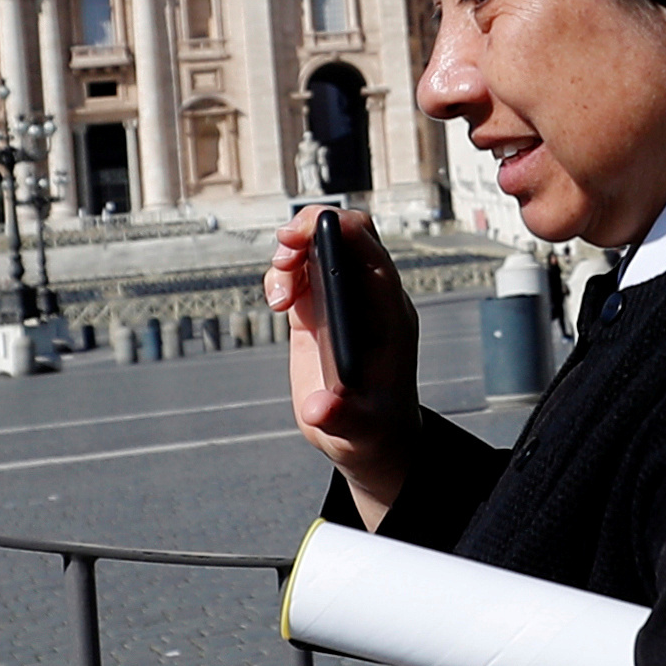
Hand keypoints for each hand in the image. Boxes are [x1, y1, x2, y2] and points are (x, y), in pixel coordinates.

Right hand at [261, 207, 419, 522]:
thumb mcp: (359, 430)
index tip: (304, 238)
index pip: (371, 253)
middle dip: (312, 229)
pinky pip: (301, 272)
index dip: (340, 232)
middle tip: (284, 253)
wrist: (365, 436)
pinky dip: (282, 275)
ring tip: (278, 297)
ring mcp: (343, 300)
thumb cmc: (371, 429)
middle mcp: (368, 299)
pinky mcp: (318, 310)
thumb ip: (341, 418)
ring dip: (292, 255)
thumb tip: (319, 409)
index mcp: (388, 314)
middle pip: (348, 233)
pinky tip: (277, 303)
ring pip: (320, 246)